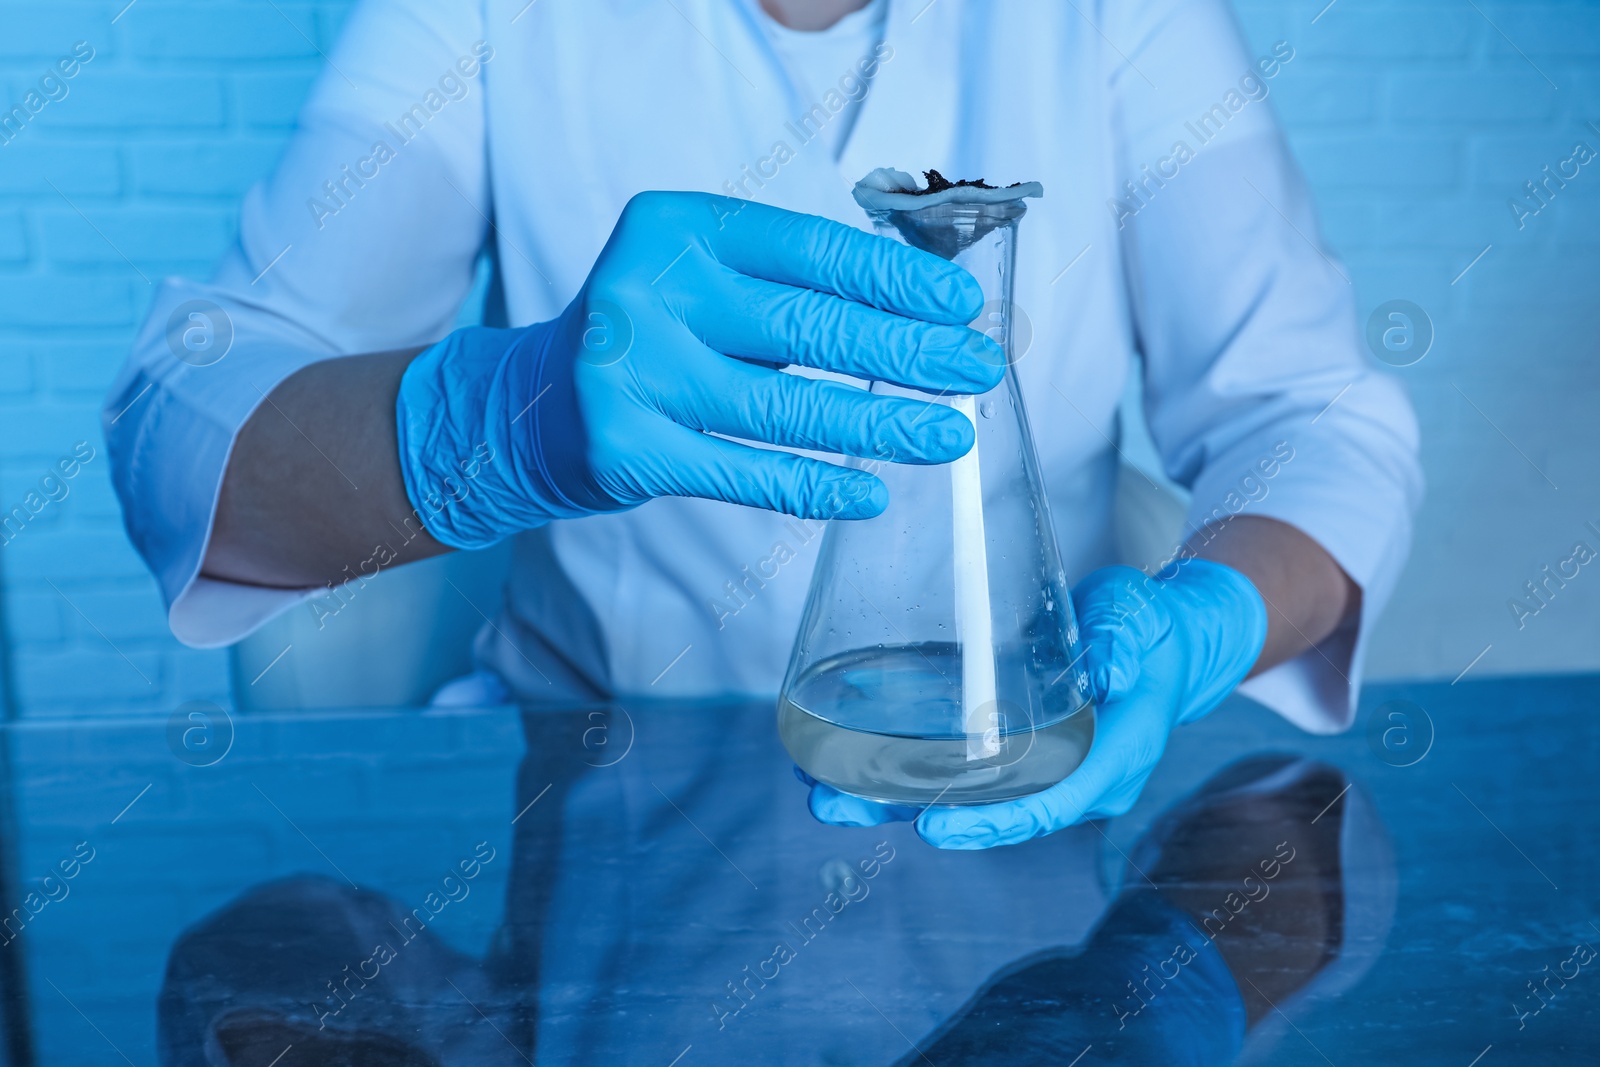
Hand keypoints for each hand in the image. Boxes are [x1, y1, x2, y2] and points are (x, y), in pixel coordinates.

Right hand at [395, 191, 1004, 548]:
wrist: (528, 407)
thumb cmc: (647, 337)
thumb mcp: (701, 279)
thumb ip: (787, 285)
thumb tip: (922, 316)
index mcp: (678, 228)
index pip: (809, 251)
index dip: (894, 282)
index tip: (961, 308)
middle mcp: (649, 291)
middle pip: (807, 327)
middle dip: (908, 353)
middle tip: (979, 371)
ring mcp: (632, 373)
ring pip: (785, 407)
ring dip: (880, 425)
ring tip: (949, 436)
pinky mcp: (626, 449)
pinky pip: (743, 472)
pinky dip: (814, 486)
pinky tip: (871, 494)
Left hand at [806, 559, 1267, 847]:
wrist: (1166, 643)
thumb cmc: (1154, 633)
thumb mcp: (1140, 626)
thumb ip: (1119, 644)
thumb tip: (1102, 657)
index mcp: (1107, 764)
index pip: (1045, 807)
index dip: (989, 822)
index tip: (933, 826)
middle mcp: (1069, 781)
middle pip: (985, 814)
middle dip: (908, 813)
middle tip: (835, 804)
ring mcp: (1039, 771)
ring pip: (961, 799)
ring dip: (890, 798)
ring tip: (821, 790)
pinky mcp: (1015, 751)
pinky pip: (958, 772)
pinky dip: (904, 769)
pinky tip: (851, 757)